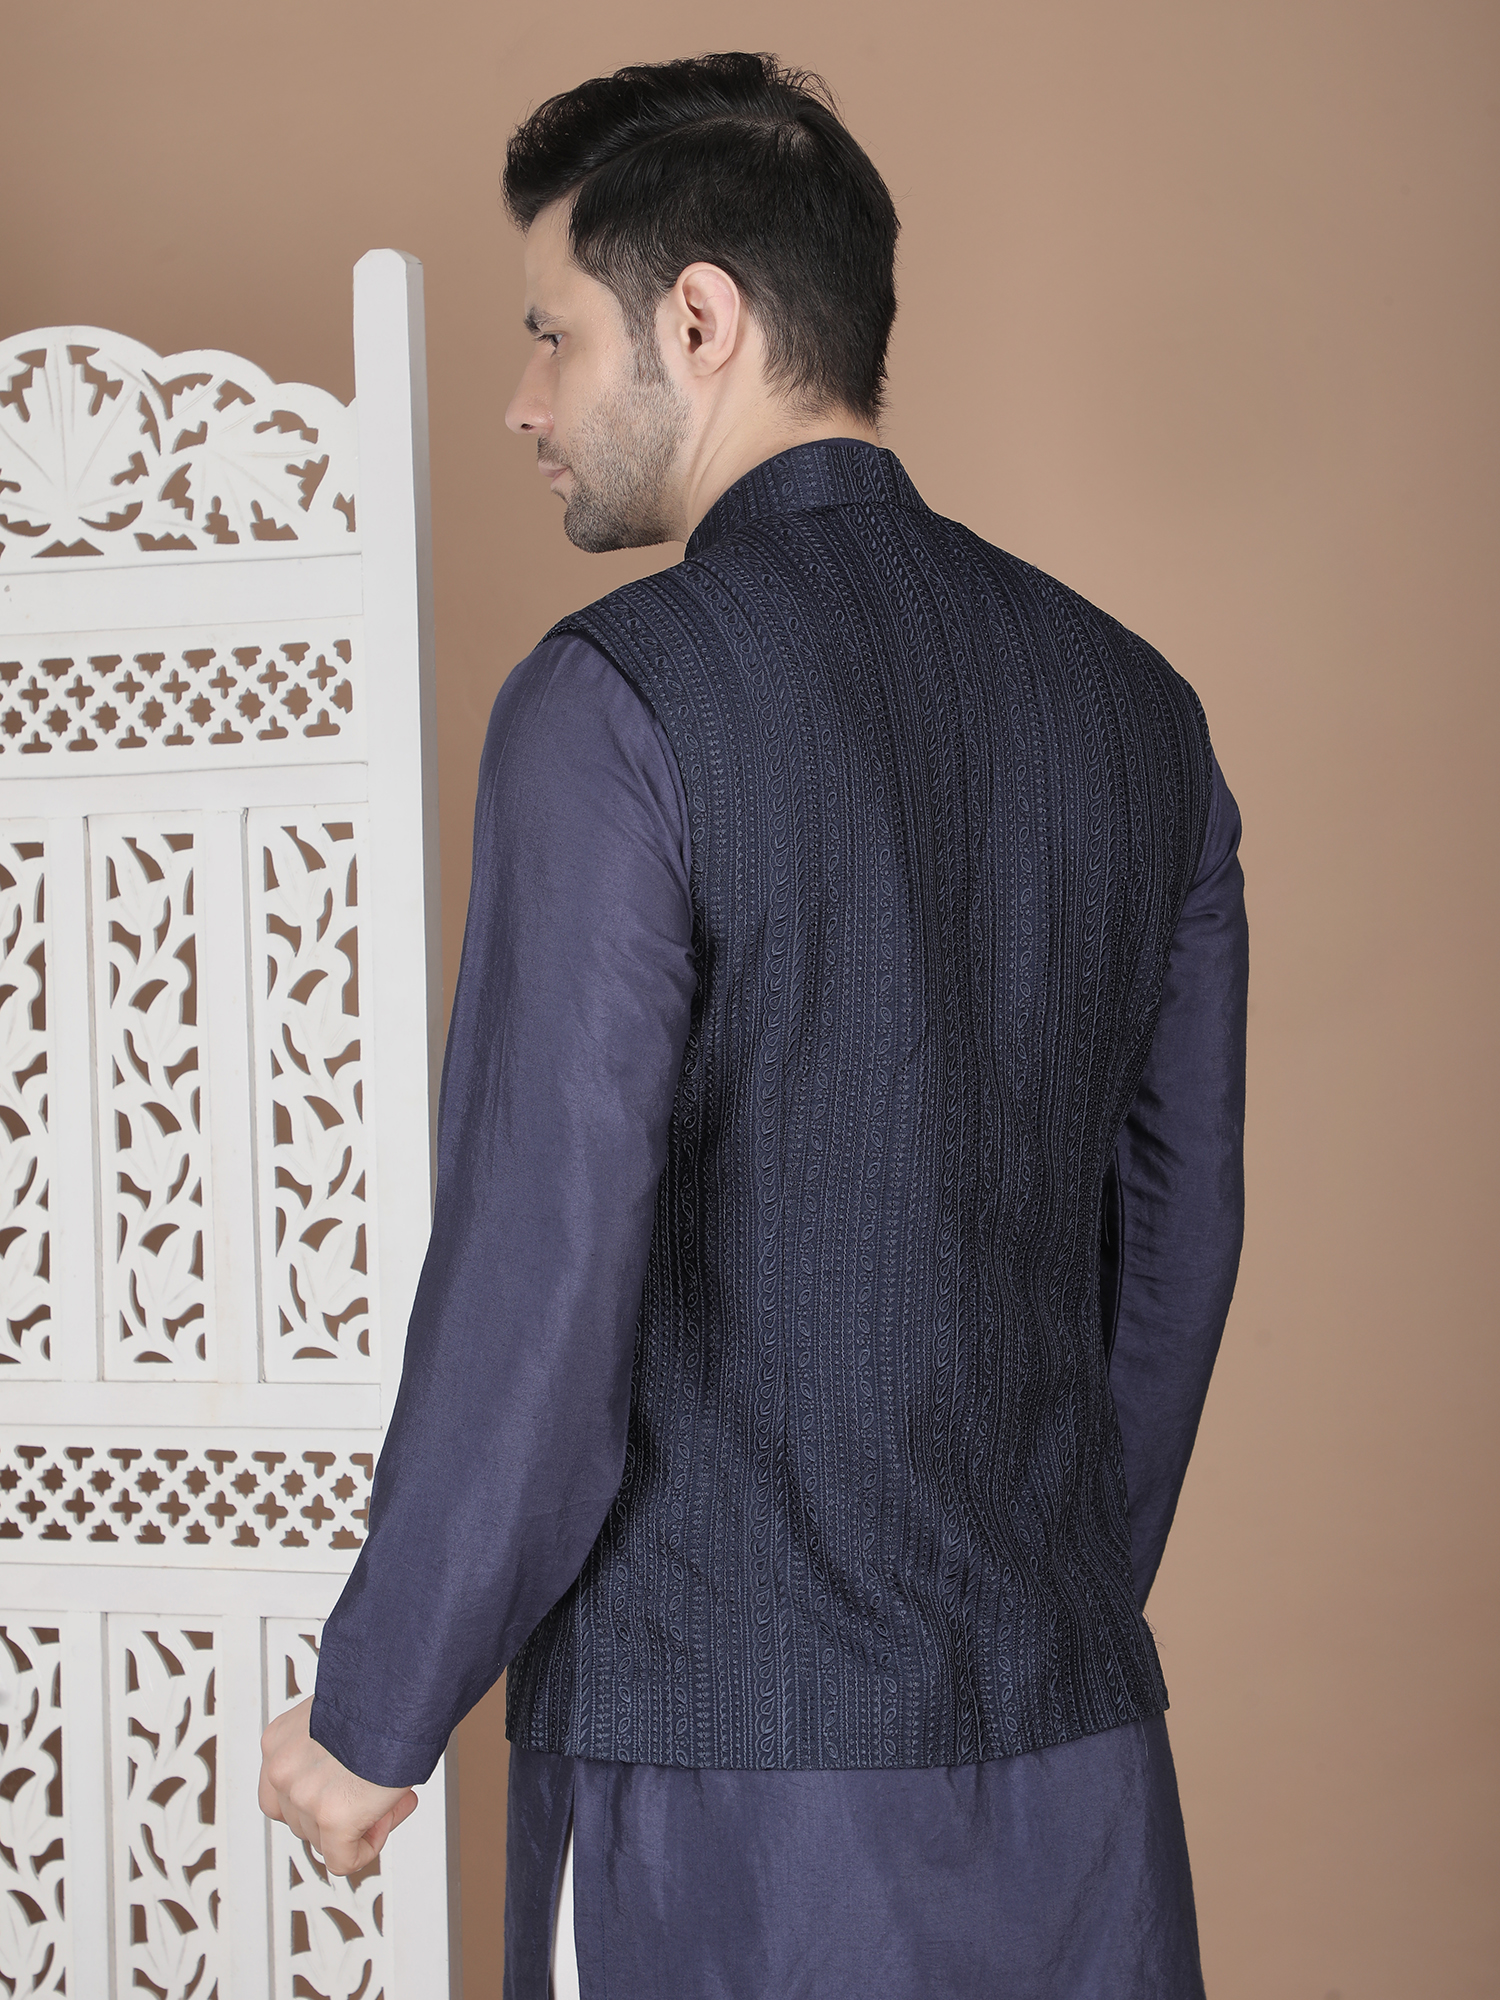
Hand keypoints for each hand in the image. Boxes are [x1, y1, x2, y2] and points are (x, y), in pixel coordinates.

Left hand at [258, 1695, 418, 1874]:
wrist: (401, 1690)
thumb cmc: (382, 1695)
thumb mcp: (337, 1717)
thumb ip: (325, 1752)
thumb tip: (346, 1781)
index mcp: (278, 1742)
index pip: (282, 1793)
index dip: (319, 1796)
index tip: (347, 1785)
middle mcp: (281, 1769)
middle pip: (302, 1822)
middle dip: (339, 1812)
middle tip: (376, 1789)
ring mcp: (302, 1795)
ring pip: (324, 1841)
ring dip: (358, 1824)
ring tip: (387, 1790)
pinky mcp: (331, 1818)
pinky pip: (344, 1861)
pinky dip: (368, 1846)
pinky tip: (388, 1812)